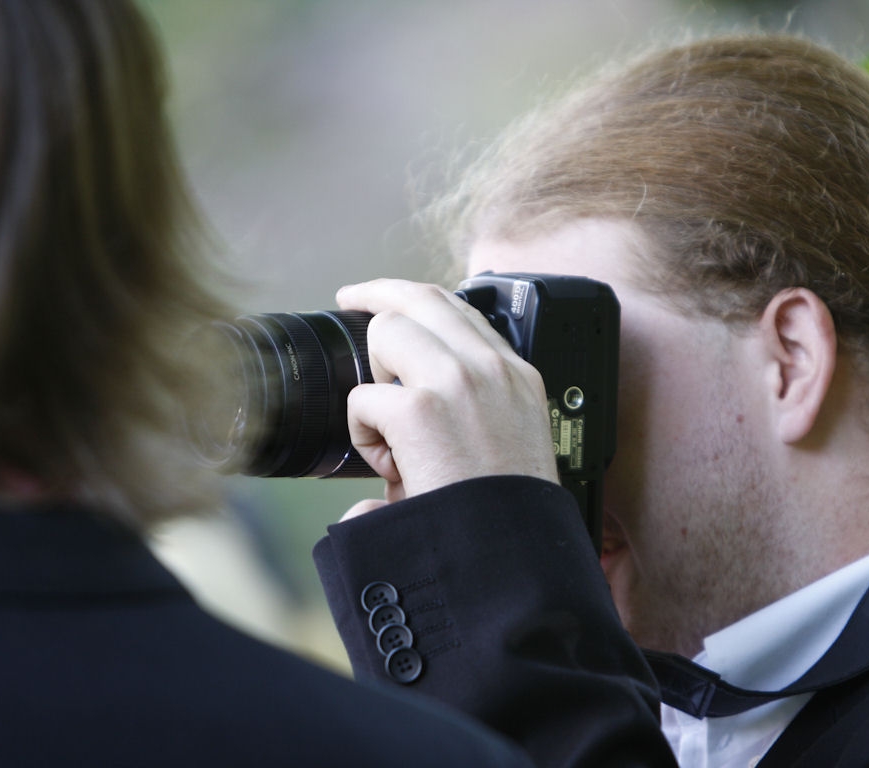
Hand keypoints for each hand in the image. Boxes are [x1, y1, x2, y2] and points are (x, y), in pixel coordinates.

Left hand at [335, 279, 558, 504]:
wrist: (513, 554)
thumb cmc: (507, 513)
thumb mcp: (507, 443)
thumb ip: (470, 411)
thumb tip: (410, 406)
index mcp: (518, 375)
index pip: (462, 310)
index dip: (417, 299)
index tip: (389, 300)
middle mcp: (492, 368)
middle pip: (422, 297)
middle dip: (377, 294)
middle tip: (350, 298)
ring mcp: (457, 383)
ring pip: (387, 332)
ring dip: (374, 375)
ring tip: (391, 425)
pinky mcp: (422, 411)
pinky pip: (363, 398)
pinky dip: (362, 433)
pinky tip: (388, 465)